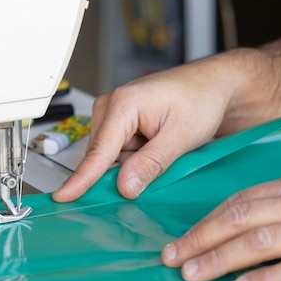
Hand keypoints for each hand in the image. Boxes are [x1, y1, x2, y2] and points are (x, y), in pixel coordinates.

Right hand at [52, 56, 236, 201]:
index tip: (64, 196)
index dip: (82, 178)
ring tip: (164, 147)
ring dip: (135, 164)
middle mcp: (111, 107)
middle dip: (126, 170)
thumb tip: (124, 187)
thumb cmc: (202, 98)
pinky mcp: (121, 124)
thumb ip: (150, 164)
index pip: (98, 151)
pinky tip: (157, 148)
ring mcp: (114, 115)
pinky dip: (137, 159)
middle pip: (103, 158)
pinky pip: (120, 154)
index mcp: (123, 103)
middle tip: (161, 161)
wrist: (216, 85)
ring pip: (112, 159)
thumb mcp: (181, 136)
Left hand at [162, 170, 280, 280]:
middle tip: (170, 258)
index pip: (240, 202)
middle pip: (240, 218)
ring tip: (190, 274)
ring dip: (218, 258)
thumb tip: (239, 224)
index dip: (205, 222)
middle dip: (200, 239)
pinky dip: (263, 279)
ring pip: (259, 241)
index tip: (179, 240)